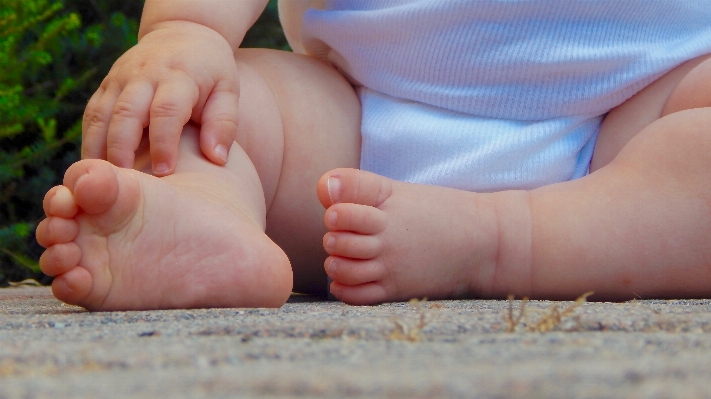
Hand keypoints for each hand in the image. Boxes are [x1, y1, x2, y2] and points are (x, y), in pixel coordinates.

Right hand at [82, 21, 239, 174]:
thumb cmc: (211, 71)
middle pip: (126, 112)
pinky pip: (92, 115)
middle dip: (122, 149)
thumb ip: (224, 124)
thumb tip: (217, 159)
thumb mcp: (227, 91)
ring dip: (99, 149)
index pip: (166, 110)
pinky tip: (97, 169)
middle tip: (126, 183)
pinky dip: (91, 142)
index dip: (164, 143)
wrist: (183, 34)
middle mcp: (144, 75)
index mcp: (178, 76)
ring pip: (101, 114)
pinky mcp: (106, 85)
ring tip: (106, 182)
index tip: (165, 172)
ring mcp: (120, 78)